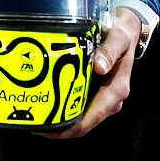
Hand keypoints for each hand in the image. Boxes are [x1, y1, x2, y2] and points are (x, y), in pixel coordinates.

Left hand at [48, 6, 144, 139]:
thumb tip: (98, 66)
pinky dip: (63, 107)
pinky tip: (46, 101)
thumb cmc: (122, 35)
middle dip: (59, 126)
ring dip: (59, 119)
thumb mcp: (118, 38)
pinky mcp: (95, 93)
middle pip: (82, 123)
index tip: (48, 129)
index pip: (91, 119)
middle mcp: (109, 100)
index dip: (69, 129)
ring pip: (79, 117)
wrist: (125, 30)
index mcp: (115, 91)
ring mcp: (101, 98)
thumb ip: (109, 51)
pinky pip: (78, 106)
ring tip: (35, 114)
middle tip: (33, 122)